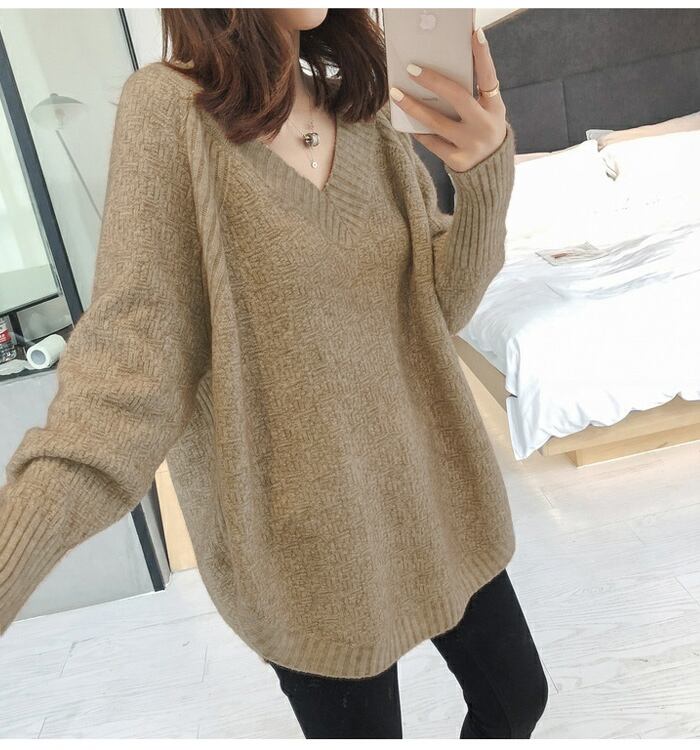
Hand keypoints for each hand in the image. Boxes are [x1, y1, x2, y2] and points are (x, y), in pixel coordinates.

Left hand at [388, 26, 507, 172]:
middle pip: (457, 97)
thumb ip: (471, 96)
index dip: (483, 55)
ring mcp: (471, 144)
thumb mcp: (485, 113)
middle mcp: (484, 126)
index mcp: (494, 109)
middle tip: (412, 69)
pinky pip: (432, 142)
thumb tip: (439, 73)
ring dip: (413, 106)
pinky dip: (419, 131)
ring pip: (436, 122)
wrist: (489, 172)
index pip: (489, 77)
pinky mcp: (457, 160)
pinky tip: (407, 121)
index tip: (475, 33)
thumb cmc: (481, 132)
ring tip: (396, 94)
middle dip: (433, 81)